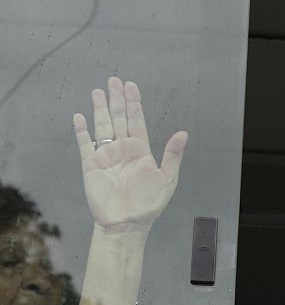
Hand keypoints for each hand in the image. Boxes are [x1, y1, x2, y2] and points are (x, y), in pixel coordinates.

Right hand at [73, 76, 187, 230]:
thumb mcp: (166, 180)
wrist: (126, 224)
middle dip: (117, 99)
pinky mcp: (91, 165)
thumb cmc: (148, 205)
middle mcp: (123, 150)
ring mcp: (106, 156)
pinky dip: (82, 131)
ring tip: (99, 91)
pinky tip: (80, 117)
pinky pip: (85, 144)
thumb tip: (183, 134)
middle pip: (119, 118)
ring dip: (100, 109)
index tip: (131, 86)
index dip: (134, 104)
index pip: (137, 121)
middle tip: (114, 80)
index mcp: (141, 151)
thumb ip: (172, 156)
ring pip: (102, 126)